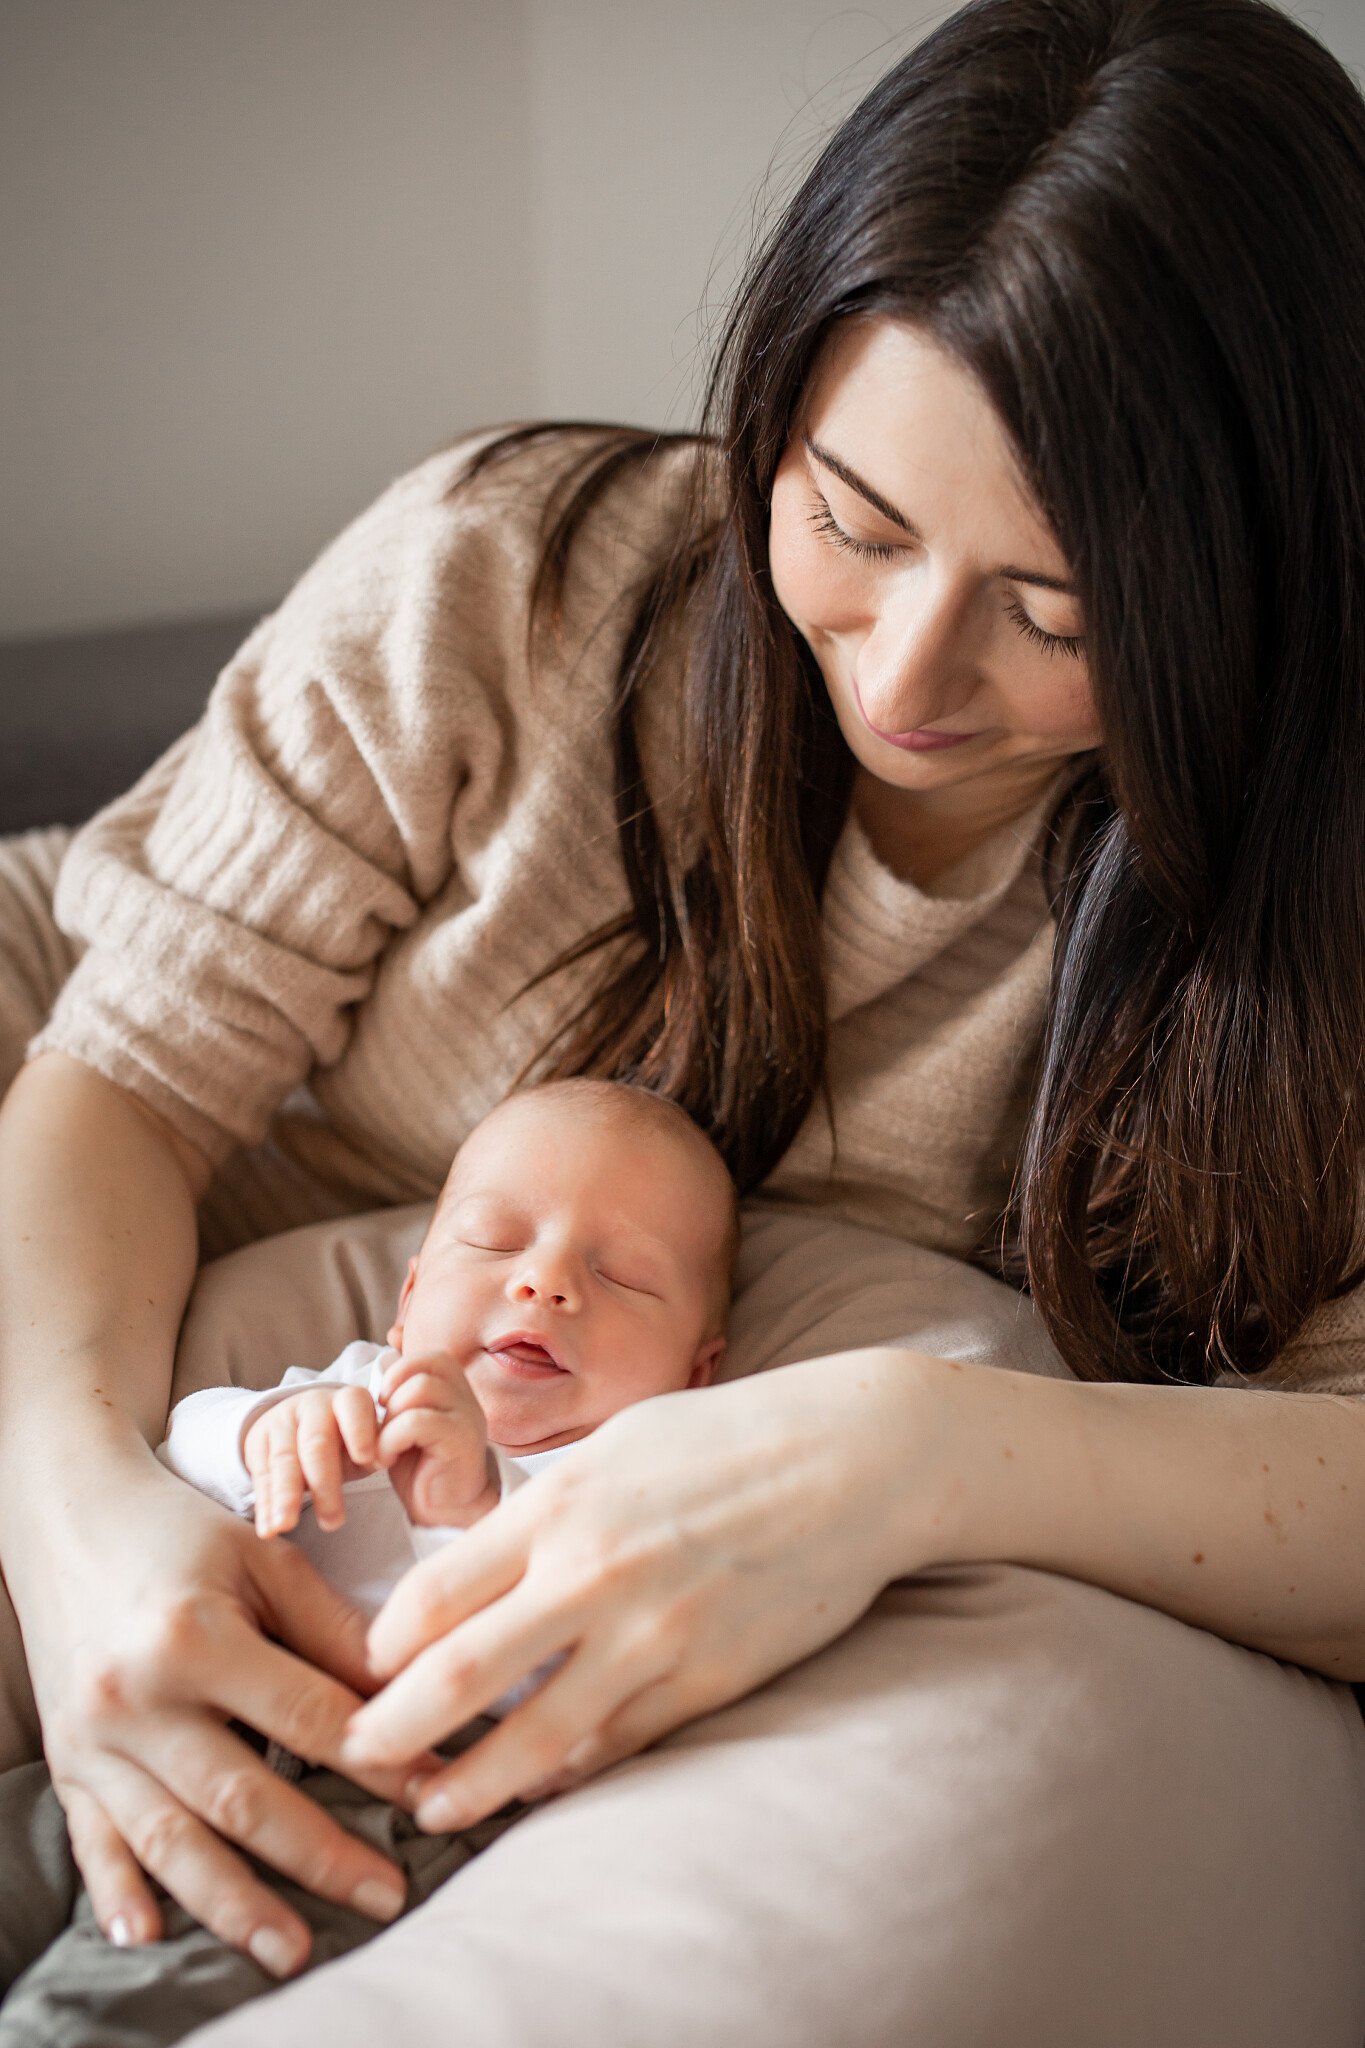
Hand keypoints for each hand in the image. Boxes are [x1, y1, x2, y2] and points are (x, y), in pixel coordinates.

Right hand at [7, 1445, 440, 1975]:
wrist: (69, 1519)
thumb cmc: (181, 1535)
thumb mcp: (264, 1561)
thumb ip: (331, 1632)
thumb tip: (413, 1690)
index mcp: (195, 1636)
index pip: (306, 1717)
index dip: (378, 1760)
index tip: (436, 1793)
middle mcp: (137, 1697)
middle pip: (241, 1796)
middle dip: (319, 1854)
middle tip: (388, 1895)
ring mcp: (94, 1740)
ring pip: (172, 1839)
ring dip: (234, 1904)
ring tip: (295, 1947)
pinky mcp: (66, 1763)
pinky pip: (93, 1842)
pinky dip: (119, 1892)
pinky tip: (151, 1934)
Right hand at [244, 1385, 381, 1537]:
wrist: (301, 1424)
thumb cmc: (347, 1440)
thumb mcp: (365, 1441)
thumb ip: (377, 1450)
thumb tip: (385, 1458)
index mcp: (347, 1400)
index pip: (353, 1408)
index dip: (359, 1431)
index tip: (365, 1458)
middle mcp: (312, 1405)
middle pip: (316, 1443)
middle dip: (323, 1483)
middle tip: (333, 1522)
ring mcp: (281, 1420)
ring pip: (284, 1460)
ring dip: (285, 1497)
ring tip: (286, 1526)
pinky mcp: (257, 1439)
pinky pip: (261, 1474)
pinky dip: (265, 1505)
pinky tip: (268, 1528)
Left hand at [341, 1355, 918, 1830]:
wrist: (854, 1459)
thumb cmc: (729, 1437)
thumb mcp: (620, 1443)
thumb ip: (549, 1504)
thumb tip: (486, 1558)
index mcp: (562, 1505)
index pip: (435, 1594)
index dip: (382, 1645)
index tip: (364, 1669)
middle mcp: (594, 1573)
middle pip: (458, 1675)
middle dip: (390, 1729)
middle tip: (352, 1756)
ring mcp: (653, 1634)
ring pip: (535, 1736)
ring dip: (470, 1782)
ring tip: (431, 1806)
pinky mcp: (708, 1679)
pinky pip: (618, 1744)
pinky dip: (569, 1773)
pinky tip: (538, 1788)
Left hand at [375, 1349, 498, 1528]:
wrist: (447, 1512)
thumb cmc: (423, 1466)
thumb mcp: (408, 1423)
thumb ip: (402, 1396)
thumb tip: (382, 1367)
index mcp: (455, 1389)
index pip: (429, 1358)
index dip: (399, 1373)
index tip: (384, 1403)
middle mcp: (467, 1397)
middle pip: (420, 1370)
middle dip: (390, 1398)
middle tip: (381, 1430)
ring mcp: (468, 1417)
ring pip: (418, 1390)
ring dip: (389, 1420)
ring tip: (382, 1447)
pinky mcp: (461, 1441)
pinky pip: (416, 1421)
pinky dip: (390, 1439)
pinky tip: (386, 1459)